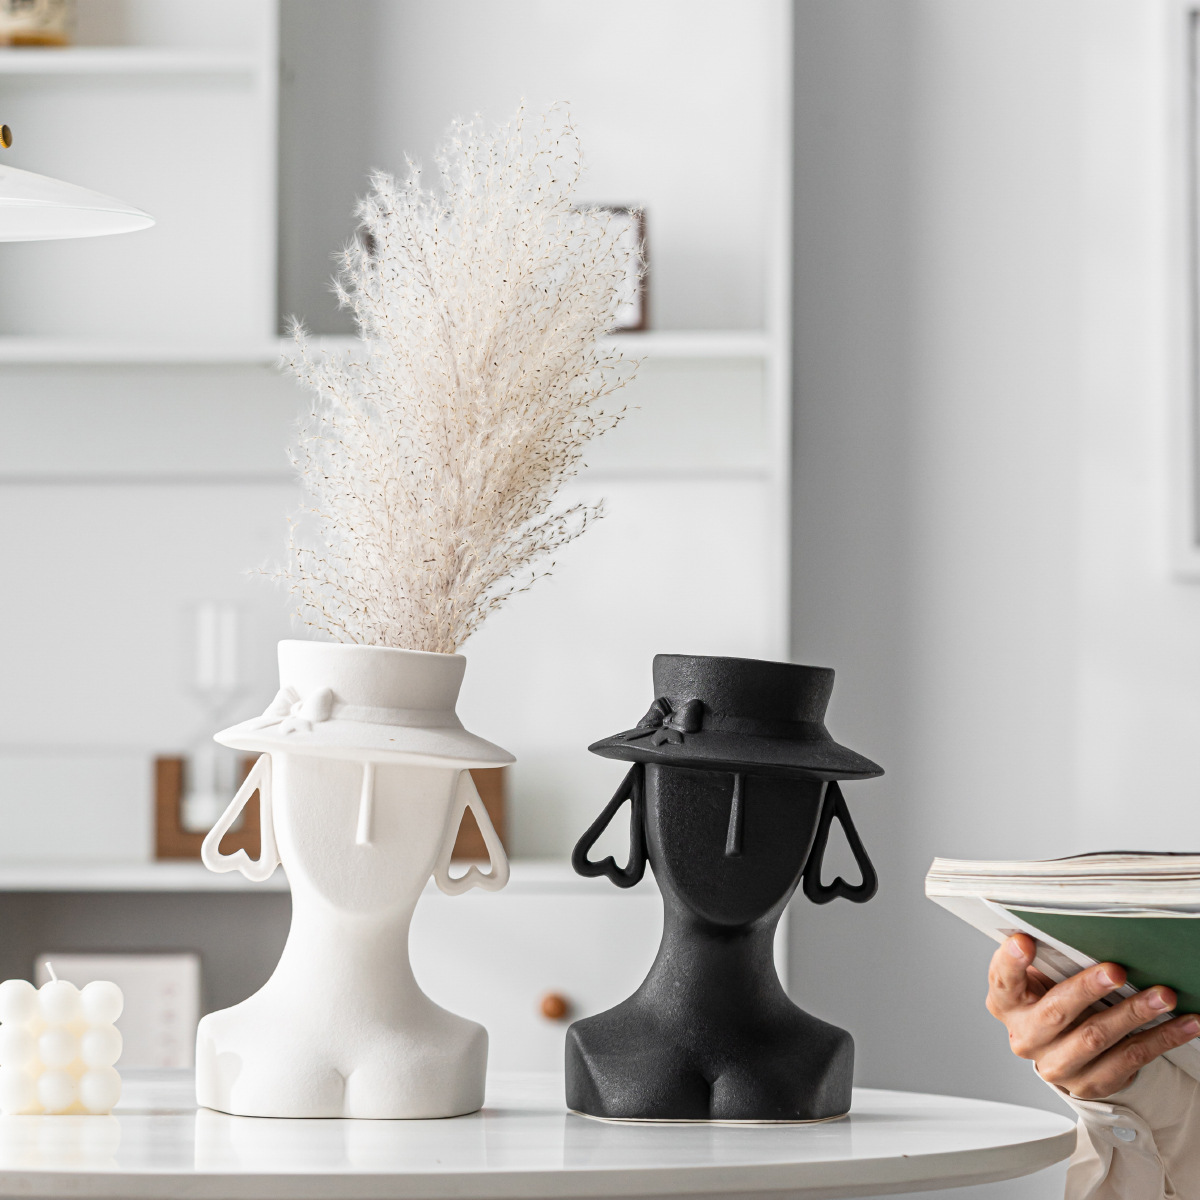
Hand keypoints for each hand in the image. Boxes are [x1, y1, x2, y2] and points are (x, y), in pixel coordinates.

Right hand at [986, 934, 1199, 1099]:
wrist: (1063, 1052)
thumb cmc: (1053, 1001)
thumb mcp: (1041, 978)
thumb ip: (1048, 959)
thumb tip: (1074, 926)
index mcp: (1007, 1003)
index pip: (1003, 981)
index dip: (1010, 962)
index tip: (1024, 942)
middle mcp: (1026, 1036)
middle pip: (1055, 1012)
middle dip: (1087, 989)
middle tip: (1115, 971)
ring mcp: (1056, 1065)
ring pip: (1096, 1038)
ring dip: (1134, 1014)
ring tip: (1163, 995)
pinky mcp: (1090, 1084)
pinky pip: (1130, 1060)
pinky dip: (1161, 1039)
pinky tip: (1184, 1024)